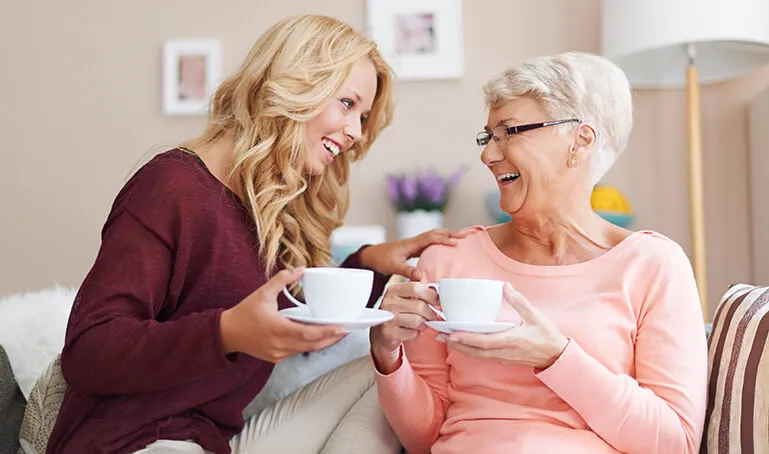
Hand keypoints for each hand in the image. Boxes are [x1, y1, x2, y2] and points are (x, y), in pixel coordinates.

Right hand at [220, 268, 345, 362]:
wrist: (227, 333)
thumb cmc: (244, 313)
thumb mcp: (262, 293)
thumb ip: (282, 280)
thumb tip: (300, 269)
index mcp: (277, 328)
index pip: (307, 334)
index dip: (326, 332)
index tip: (341, 328)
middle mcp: (279, 344)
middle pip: (312, 345)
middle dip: (331, 338)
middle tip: (346, 330)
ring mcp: (278, 353)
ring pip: (306, 350)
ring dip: (322, 343)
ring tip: (336, 333)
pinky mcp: (276, 357)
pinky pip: (297, 352)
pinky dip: (308, 345)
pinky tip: (317, 337)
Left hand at [360, 229, 467, 279]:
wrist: (371, 256)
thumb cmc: (381, 259)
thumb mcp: (393, 267)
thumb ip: (406, 271)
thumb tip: (420, 276)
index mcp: (411, 243)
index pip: (431, 238)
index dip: (444, 239)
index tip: (456, 243)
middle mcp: (414, 241)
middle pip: (435, 233)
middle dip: (450, 233)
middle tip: (465, 235)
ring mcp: (414, 244)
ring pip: (433, 236)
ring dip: (446, 235)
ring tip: (460, 238)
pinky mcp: (413, 248)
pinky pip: (430, 242)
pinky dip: (439, 242)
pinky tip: (445, 247)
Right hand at [369, 282, 440, 372]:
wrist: (382, 332)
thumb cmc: (398, 313)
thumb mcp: (405, 297)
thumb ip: (418, 289)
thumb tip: (432, 285)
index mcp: (394, 290)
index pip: (415, 288)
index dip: (430, 295)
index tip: (437, 301)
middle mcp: (388, 303)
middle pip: (420, 306)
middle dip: (430, 313)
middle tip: (430, 316)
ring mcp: (388, 318)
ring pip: (418, 321)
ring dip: (424, 324)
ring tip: (421, 323)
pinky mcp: (389, 333)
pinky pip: (413, 333)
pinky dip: (416, 333)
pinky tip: (411, 331)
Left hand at [440, 283, 567, 368]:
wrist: (557, 357)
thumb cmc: (547, 336)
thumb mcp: (535, 316)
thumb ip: (519, 301)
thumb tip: (505, 286)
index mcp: (511, 340)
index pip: (484, 342)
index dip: (466, 339)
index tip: (451, 334)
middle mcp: (504, 352)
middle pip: (474, 351)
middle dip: (456, 344)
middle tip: (439, 334)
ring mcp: (503, 357)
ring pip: (477, 355)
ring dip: (460, 347)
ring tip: (445, 338)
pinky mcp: (503, 359)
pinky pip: (482, 355)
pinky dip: (469, 349)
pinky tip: (461, 342)